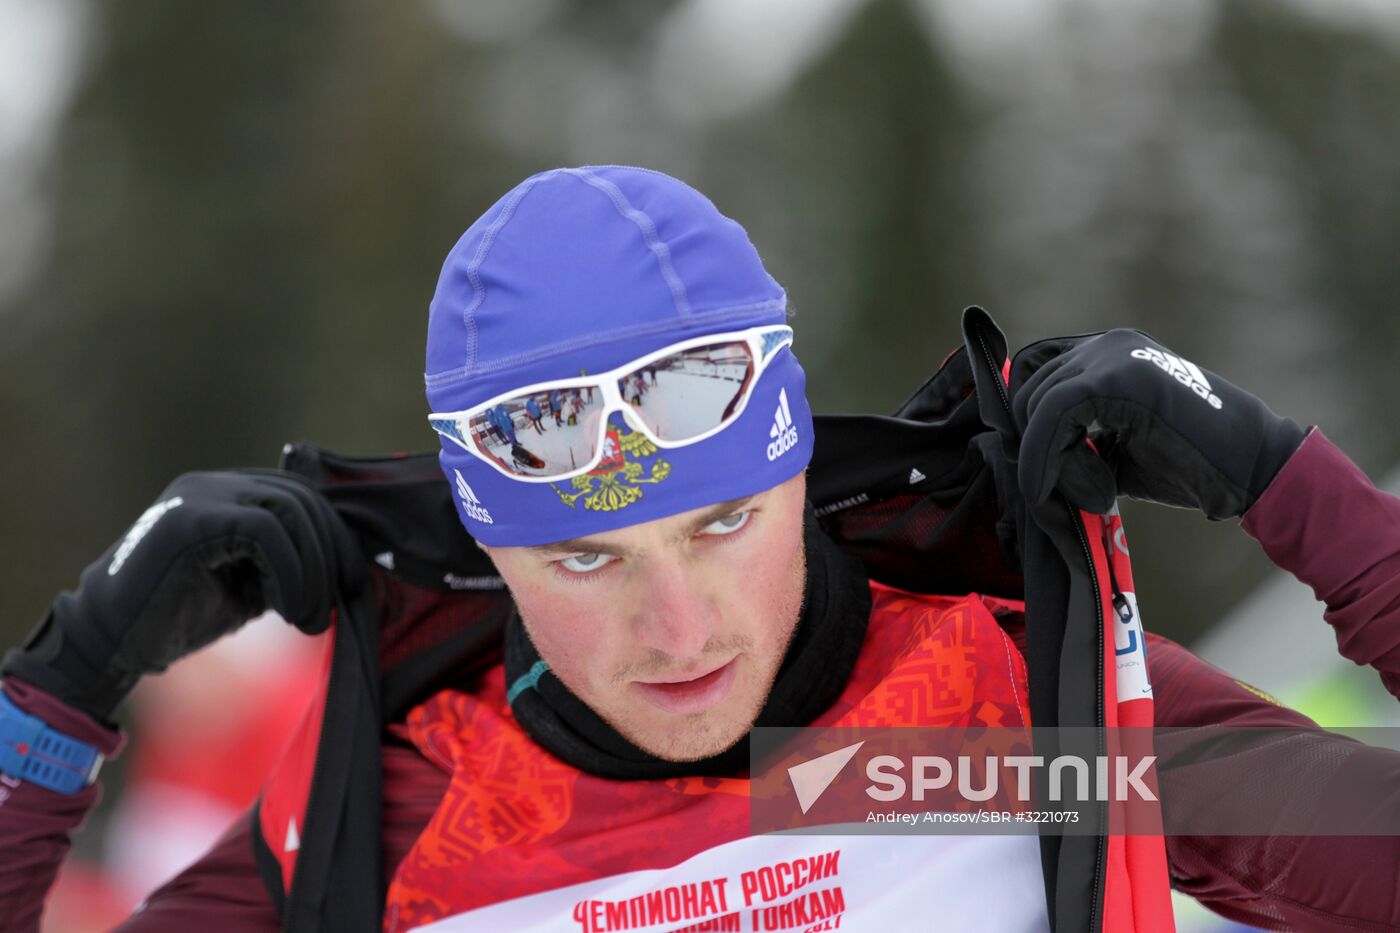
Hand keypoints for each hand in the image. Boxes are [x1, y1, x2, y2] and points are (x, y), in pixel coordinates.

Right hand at [3, 470, 365, 721]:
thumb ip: (290, 564)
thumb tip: (349, 567)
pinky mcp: (192, 518)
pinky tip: (288, 610)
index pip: (301, 495)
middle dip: (332, 552)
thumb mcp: (253, 584)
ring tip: (308, 619)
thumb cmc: (183, 616)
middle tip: (336, 604)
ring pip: (288, 510)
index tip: (351, 582)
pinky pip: (264, 530)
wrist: (111, 641)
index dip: (334, 537)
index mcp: (229, 493)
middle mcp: (215, 483)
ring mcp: (200, 495)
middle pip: (301, 499)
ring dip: (313, 569)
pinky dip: (290, 572)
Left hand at [1010, 329, 1306, 518]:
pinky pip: (1052, 416)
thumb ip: (1068, 440)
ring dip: (1047, 461)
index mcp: (1107, 352)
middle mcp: (1107, 344)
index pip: (1032, 370)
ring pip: (1035, 405)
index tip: (1040, 466)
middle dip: (1034, 448)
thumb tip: (1012, 455)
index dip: (1025, 419)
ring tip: (1096, 496)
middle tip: (1067, 495)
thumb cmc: (1186, 464)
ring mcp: (1113, 355)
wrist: (1253, 468)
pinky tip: (1086, 494)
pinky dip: (1048, 460)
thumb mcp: (1112, 446)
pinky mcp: (1119, 379)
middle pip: (1027, 389)